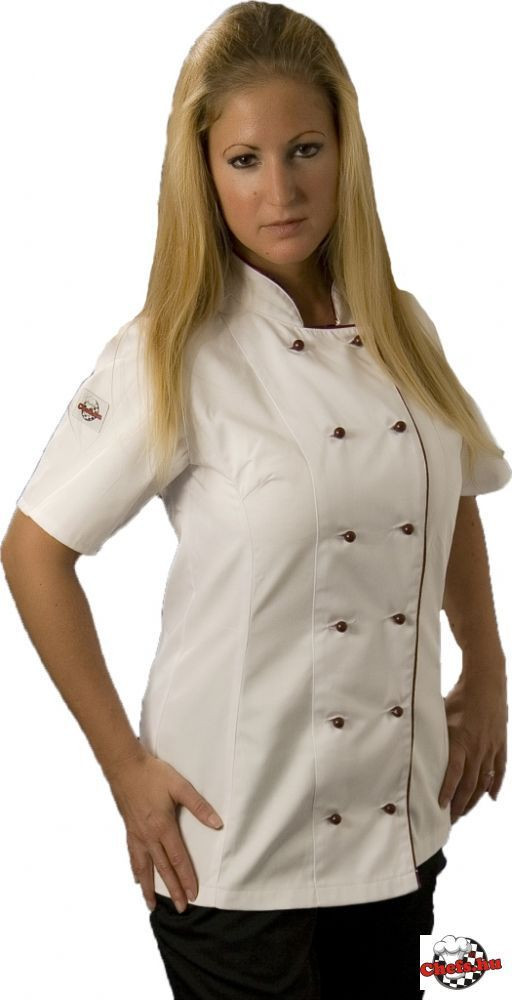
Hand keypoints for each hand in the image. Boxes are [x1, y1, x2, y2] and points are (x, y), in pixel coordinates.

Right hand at [107, 745, 222, 911]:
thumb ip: (199, 806)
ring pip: (144, 867)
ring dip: (149, 887)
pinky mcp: (129, 829)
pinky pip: (132, 855)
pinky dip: (136, 870)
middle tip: (180, 908)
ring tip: (151, 905)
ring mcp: (136, 834)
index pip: (178, 859)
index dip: (186, 878)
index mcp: (163, 826)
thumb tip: (217, 823)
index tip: (193, 895)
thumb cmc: (153, 774)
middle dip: (172, 890)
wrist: (124, 766)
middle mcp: (148, 835)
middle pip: (162, 868)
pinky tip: (137, 878)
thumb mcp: (180, 786)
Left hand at [438, 666, 507, 823]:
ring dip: (474, 799)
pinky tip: (490, 797)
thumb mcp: (441, 712)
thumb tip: (411, 740)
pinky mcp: (501, 743)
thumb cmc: (459, 695)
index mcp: (460, 740)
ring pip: (484, 780)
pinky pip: (499, 769)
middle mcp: (477, 747)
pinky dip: (495, 784)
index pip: (454, 772)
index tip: (440, 806)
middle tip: (450, 820)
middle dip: (459, 804)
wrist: (487, 681)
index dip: (447, 790)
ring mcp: (491, 747)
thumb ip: (431, 731)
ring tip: (465, 812)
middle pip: (469, 783)